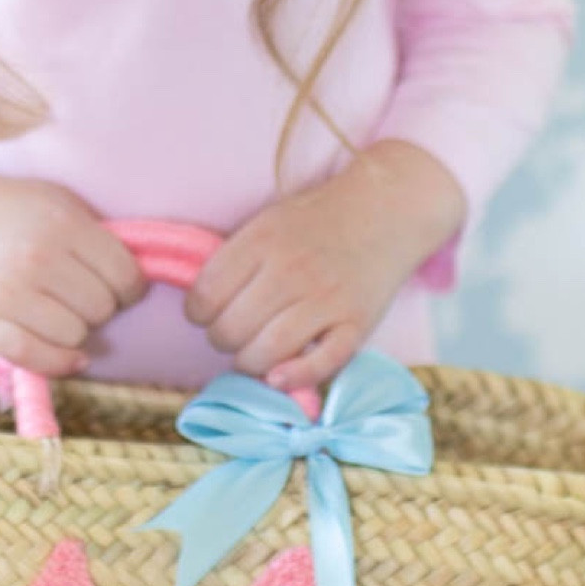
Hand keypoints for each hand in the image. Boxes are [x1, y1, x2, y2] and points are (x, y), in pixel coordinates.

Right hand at [0, 137, 146, 375]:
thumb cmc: (0, 208)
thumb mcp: (54, 201)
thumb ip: (94, 233)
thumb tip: (136, 275)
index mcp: (61, 225)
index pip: (125, 275)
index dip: (129, 286)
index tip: (118, 285)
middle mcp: (37, 260)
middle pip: (103, 308)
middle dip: (101, 306)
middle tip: (81, 295)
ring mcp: (7, 295)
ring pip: (76, 337)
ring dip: (76, 330)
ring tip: (59, 311)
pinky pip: (39, 359)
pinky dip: (60, 361)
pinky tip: (67, 353)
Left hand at [184, 140, 466, 393]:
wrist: (386, 209)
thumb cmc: (318, 220)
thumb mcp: (268, 222)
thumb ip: (236, 259)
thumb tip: (202, 306)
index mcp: (262, 240)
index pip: (205, 297)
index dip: (198, 315)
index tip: (208, 314)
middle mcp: (291, 269)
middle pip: (230, 329)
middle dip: (222, 340)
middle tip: (234, 334)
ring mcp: (326, 298)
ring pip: (267, 351)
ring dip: (249, 363)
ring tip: (253, 354)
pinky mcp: (357, 322)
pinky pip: (321, 363)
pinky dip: (295, 377)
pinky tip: (279, 376)